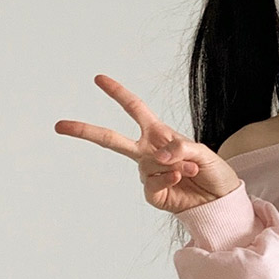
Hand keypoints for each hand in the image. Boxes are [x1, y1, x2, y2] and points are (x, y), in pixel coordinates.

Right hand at [54, 74, 240, 214]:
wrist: (219, 198)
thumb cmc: (212, 170)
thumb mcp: (202, 151)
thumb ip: (181, 148)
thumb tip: (159, 155)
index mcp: (159, 134)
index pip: (135, 109)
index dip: (118, 93)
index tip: (99, 79)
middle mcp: (148, 152)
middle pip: (111, 139)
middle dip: (86, 131)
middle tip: (60, 125)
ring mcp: (148, 172)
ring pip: (147, 165)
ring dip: (172, 166)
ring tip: (190, 170)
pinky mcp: (152, 193)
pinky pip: (151, 183)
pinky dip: (167, 179)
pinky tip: (179, 179)